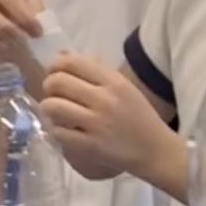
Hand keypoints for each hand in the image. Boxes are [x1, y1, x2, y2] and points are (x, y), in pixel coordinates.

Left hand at [40, 55, 181, 190]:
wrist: (156, 151)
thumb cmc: (140, 117)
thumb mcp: (124, 87)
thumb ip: (95, 70)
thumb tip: (62, 54)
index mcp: (114, 82)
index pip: (71, 63)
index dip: (55, 65)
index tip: (55, 73)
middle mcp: (104, 99)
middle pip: (57, 82)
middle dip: (49, 86)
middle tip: (54, 94)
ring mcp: (96, 124)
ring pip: (53, 106)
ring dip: (49, 108)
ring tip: (56, 112)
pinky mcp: (90, 146)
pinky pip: (58, 132)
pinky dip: (56, 129)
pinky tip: (63, 130)